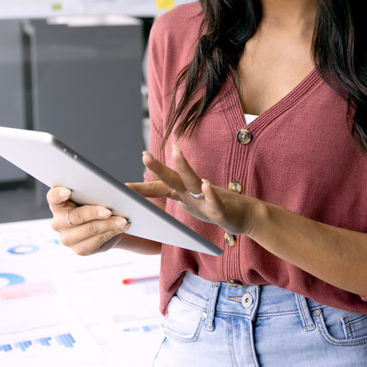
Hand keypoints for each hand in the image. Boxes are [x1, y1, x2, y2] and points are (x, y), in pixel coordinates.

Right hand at [47, 185, 130, 255]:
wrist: (104, 225)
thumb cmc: (97, 203)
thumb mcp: (97, 194)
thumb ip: (99, 189)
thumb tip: (113, 191)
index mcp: (58, 204)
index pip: (53, 197)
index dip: (58, 194)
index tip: (68, 191)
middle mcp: (58, 222)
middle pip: (75, 216)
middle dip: (93, 212)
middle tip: (109, 210)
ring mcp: (67, 238)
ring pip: (89, 230)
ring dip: (108, 225)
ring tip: (123, 220)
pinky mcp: (79, 249)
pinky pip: (96, 241)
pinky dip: (111, 233)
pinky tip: (121, 227)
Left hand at [131, 145, 260, 236]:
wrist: (245, 215)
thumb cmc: (215, 208)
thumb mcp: (190, 204)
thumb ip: (174, 197)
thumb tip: (154, 191)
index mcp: (183, 194)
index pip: (158, 188)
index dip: (142, 186)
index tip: (122, 185)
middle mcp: (192, 193)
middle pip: (172, 179)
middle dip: (158, 168)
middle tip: (144, 155)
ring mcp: (206, 199)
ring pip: (193, 181)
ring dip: (184, 167)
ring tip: (177, 152)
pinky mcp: (220, 210)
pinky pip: (214, 201)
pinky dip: (210, 194)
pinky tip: (206, 185)